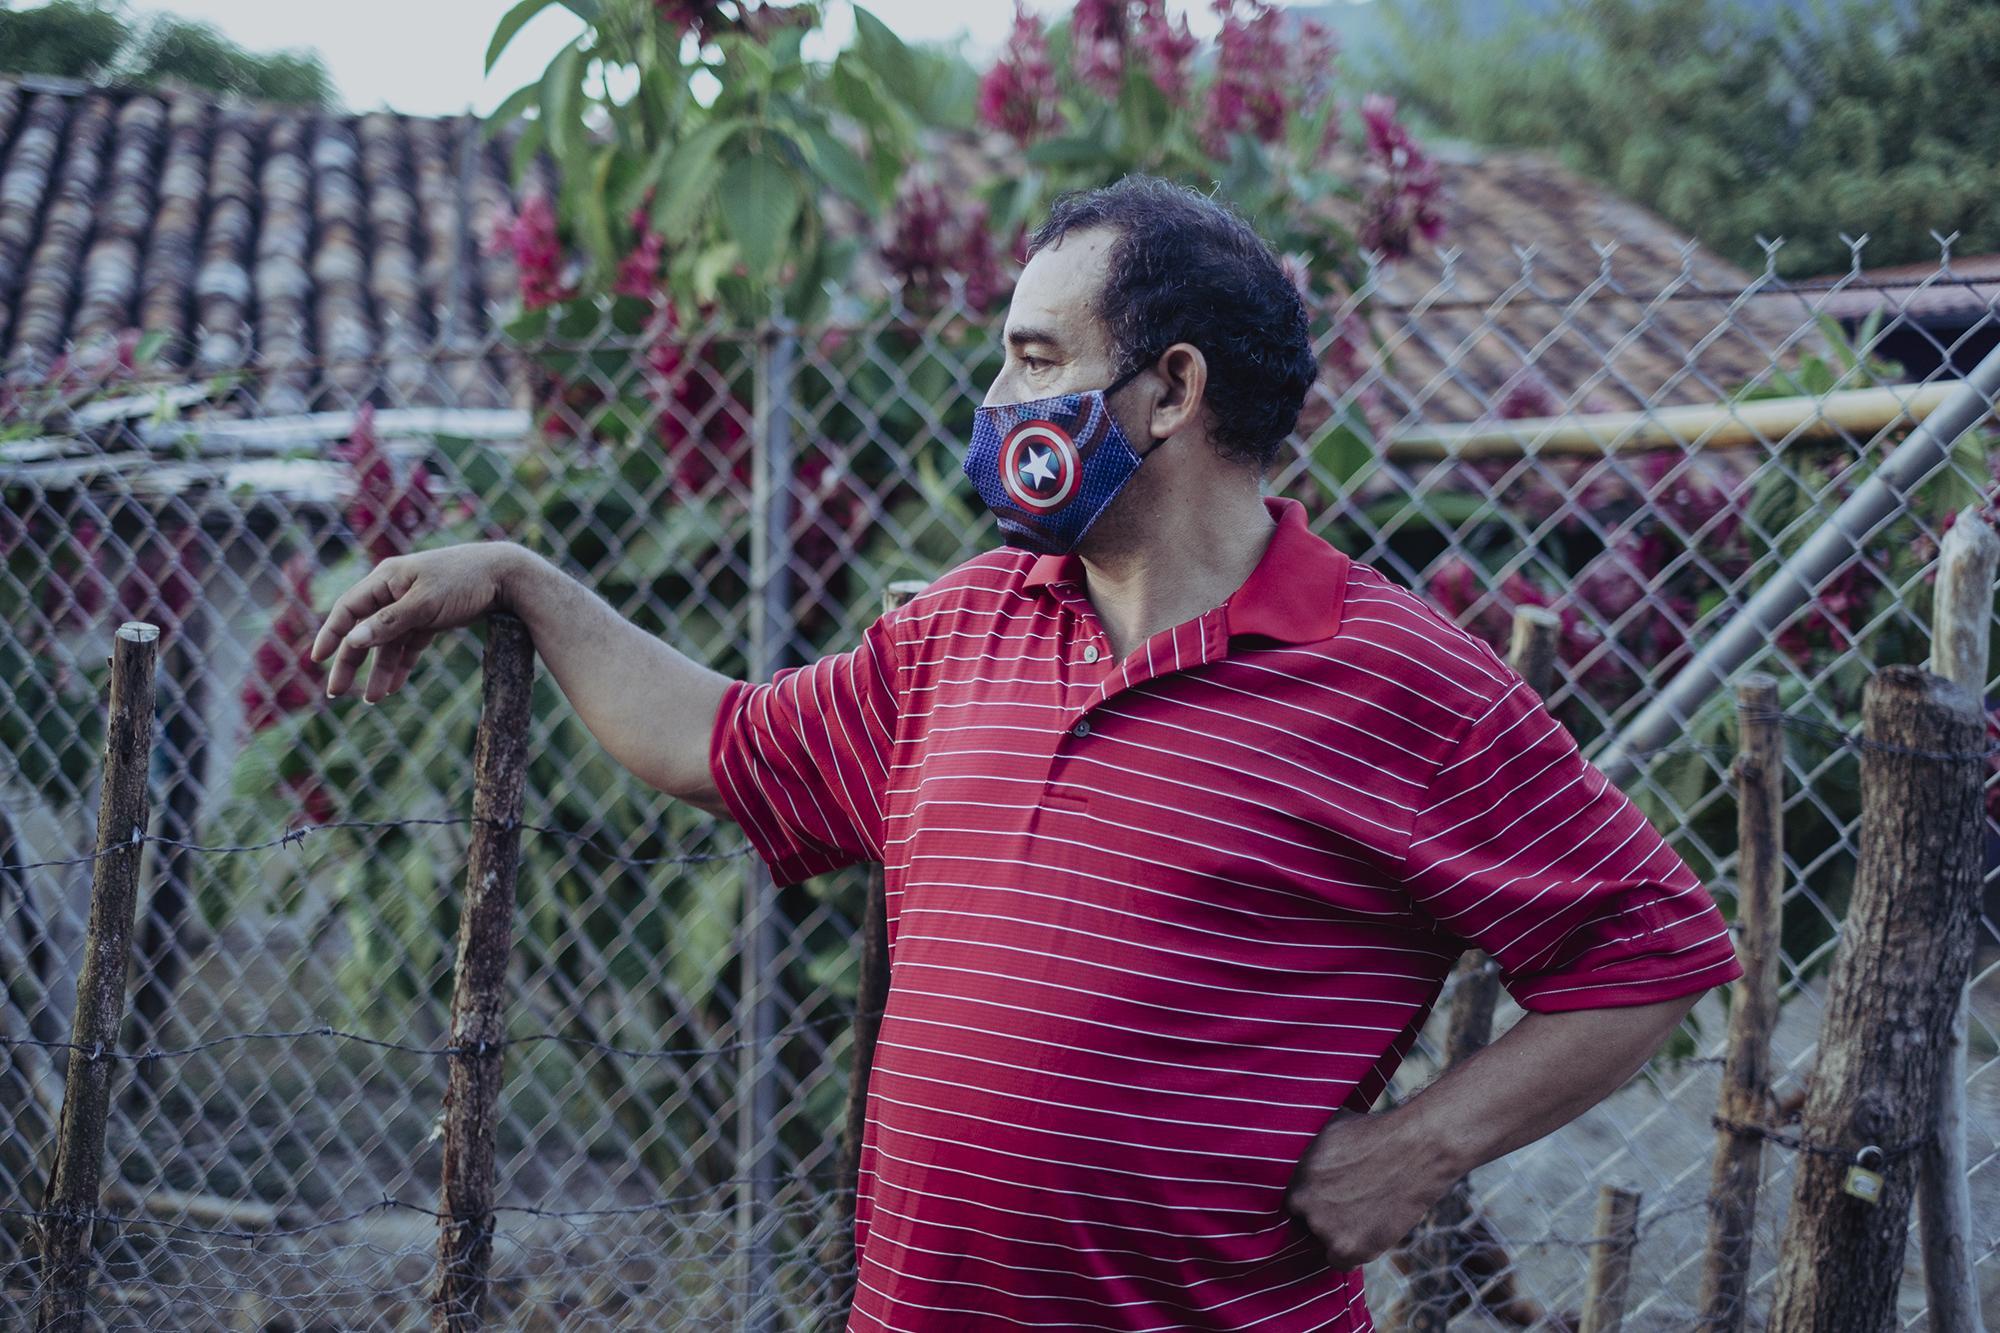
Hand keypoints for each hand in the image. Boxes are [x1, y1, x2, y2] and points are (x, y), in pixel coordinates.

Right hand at [310, 542, 530, 702]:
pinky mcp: (432, 617)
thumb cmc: (464, 581)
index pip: (348, 609)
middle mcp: (395, 591)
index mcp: (386, 579)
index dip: (331, 634)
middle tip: (336, 691)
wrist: (507, 575)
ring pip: (389, 642)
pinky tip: (394, 687)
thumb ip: (389, 622)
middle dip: (351, 661)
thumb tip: (353, 641)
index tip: (318, 659)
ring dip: (380, 670)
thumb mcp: (425, 603)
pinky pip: (409, 644)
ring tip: (372, 699)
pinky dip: (402, 664)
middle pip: (365, 630)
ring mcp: (413, 605)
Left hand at [1283, 1109, 1452, 1269]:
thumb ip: (1312, 1151)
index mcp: (1295, 1177)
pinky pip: (1339, 1263)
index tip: (1327, 1198)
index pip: (1293, 1201)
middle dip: (1323, 1216)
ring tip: (1364, 1215)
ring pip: (1324, 1241)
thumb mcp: (1331, 1129)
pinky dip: (1351, 1253)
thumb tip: (1304, 1148)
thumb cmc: (1375, 1133)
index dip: (1311, 1200)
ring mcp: (1324, 1229)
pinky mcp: (1348, 1248)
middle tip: (1348, 1207)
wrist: (1415, 1150)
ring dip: (1339, 1233)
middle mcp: (1304, 1204)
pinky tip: (1366, 1234)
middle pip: (1306, 1223)